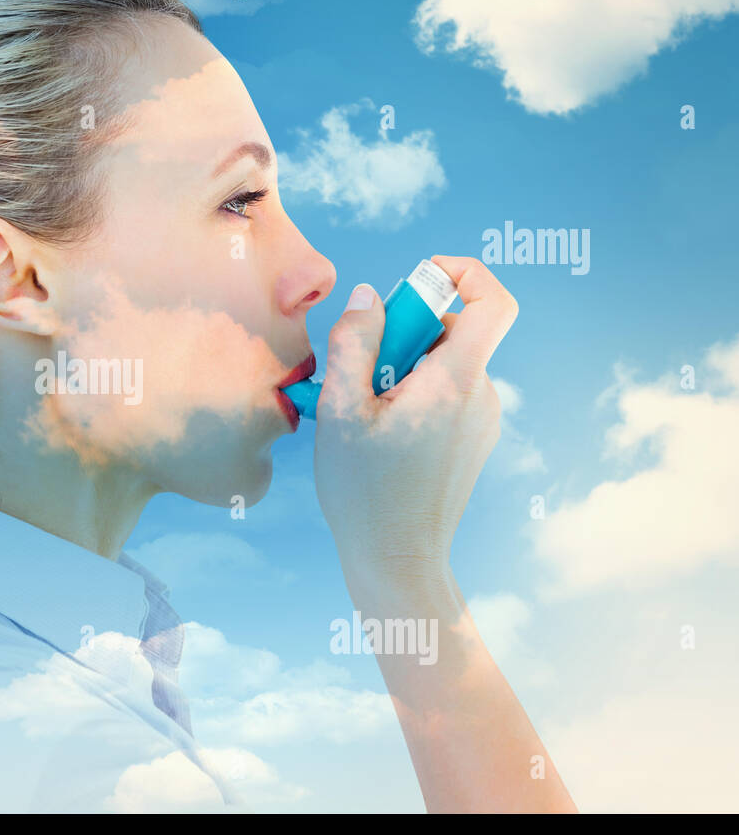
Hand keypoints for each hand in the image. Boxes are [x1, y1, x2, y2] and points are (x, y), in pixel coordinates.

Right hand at [312, 255, 517, 579]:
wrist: (397, 561)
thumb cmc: (365, 492)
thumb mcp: (341, 411)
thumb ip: (354, 342)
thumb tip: (368, 295)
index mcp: (456, 382)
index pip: (493, 301)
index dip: (463, 274)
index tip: (418, 281)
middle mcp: (482, 396)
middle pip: (456, 331)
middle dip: (405, 332)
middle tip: (360, 369)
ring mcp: (482, 421)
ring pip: (445, 365)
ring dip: (402, 369)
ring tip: (363, 412)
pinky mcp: (472, 441)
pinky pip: (445, 395)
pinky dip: (412, 395)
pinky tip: (378, 432)